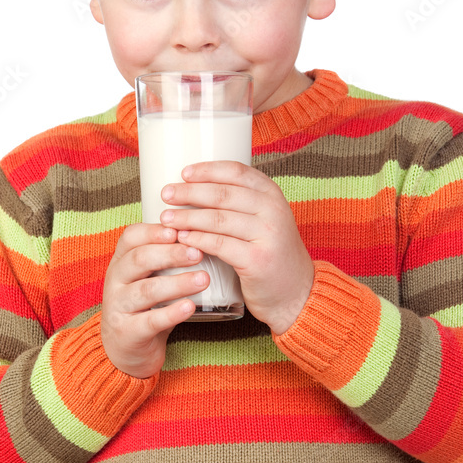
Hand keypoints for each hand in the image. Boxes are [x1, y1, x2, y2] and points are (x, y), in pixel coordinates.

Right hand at [99, 223, 210, 378]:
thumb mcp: (148, 276)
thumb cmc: (144, 304)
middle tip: (198, 252)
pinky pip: (150, 321)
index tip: (180, 229)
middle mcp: (115, 281)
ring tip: (204, 279)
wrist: (125, 347)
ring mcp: (119, 307)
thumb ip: (166, 257)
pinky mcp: (128, 333)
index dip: (154, 231)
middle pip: (140, 260)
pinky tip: (190, 307)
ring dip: (177, 283)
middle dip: (171, 254)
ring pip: (146, 290)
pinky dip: (171, 313)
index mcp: (120, 261)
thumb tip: (203, 234)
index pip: (131, 237)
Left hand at [159, 161, 314, 333]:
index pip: (236, 171)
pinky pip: (220, 245)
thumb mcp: (265, 219)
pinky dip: (197, 240)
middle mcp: (272, 210)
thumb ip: (241, 203)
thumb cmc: (271, 252)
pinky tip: (182, 238)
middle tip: (166, 194)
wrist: (297, 292)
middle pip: (222, 194)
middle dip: (189, 192)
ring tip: (166, 218)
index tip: (184, 173)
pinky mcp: (258, 260)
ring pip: (218, 219)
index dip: (207, 170)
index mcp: (272, 194)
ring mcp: (267, 235)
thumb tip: (194, 188)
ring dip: (187, 217)